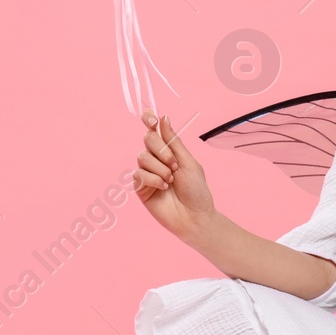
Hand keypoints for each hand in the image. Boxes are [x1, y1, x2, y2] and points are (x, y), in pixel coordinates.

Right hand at [133, 109, 215, 242]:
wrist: (194, 216)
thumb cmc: (196, 190)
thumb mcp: (188, 162)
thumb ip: (173, 141)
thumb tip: (164, 118)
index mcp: (169, 151)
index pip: (154, 130)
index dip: (149, 120)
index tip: (151, 118)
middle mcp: (156, 159)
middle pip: (147, 139)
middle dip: (161, 150)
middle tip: (174, 164)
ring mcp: (147, 173)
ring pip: (142, 157)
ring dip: (160, 168)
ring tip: (171, 181)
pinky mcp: (140, 187)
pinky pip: (139, 174)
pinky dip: (153, 179)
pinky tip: (163, 188)